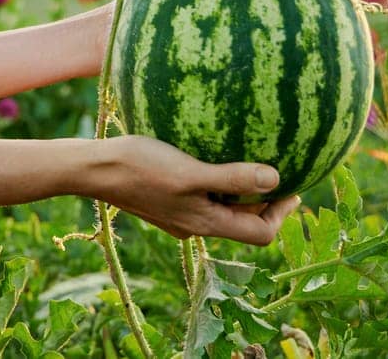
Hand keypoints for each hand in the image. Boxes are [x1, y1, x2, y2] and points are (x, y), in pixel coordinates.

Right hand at [91, 134, 300, 243]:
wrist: (94, 169)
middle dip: (265, 202)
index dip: (281, 214)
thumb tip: (276, 179)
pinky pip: (201, 196)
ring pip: (222, 210)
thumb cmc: (141, 168)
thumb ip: (233, 178)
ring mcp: (179, 215)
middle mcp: (195, 225)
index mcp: (206, 224)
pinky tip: (209, 155)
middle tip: (279, 171)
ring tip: (249, 160)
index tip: (293, 187)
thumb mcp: (191, 172)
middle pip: (243, 223)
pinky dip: (215, 182)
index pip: (260, 234)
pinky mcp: (165, 200)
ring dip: (240, 191)